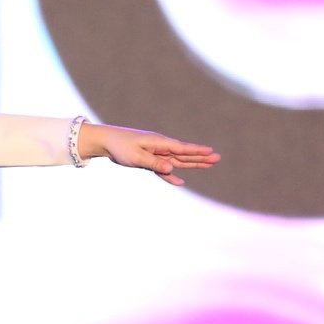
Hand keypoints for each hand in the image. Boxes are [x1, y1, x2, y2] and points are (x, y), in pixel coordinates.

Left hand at [82, 123, 217, 185]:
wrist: (106, 142)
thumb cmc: (120, 146)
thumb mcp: (137, 156)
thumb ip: (155, 163)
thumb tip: (171, 168)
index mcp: (159, 143)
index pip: (182, 148)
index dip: (197, 151)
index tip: (211, 152)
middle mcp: (160, 147)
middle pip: (184, 154)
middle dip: (200, 157)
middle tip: (217, 159)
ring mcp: (155, 154)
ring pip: (177, 161)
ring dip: (191, 164)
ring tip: (207, 165)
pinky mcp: (149, 160)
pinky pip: (163, 169)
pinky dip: (171, 176)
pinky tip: (180, 182)